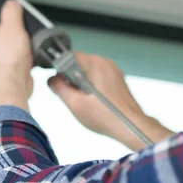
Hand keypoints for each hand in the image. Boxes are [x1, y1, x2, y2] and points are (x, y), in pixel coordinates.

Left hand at [0, 0, 33, 112]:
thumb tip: (11, 4)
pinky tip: (27, 51)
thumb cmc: (9, 58)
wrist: (12, 84)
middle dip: (2, 22)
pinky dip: (17, 51)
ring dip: (11, 37)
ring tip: (23, 34)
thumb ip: (12, 11)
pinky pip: (10, 54)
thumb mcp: (13, 26)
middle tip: (14, 17)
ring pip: (1, 41)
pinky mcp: (3, 66)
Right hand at [48, 53, 173, 149]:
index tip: (60, 84)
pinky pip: (99, 77)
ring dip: (82, 83)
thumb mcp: (75, 104)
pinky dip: (92, 86)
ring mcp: (113, 70)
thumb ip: (59, 88)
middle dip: (71, 78)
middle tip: (73, 96)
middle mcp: (106, 62)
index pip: (69, 56)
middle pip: (79, 63)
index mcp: (95, 63)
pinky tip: (94, 102)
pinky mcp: (118, 80)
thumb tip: (51, 79)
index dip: (60, 69)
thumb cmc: (104, 116)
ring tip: (84, 101)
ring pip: (89, 71)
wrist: (131, 126)